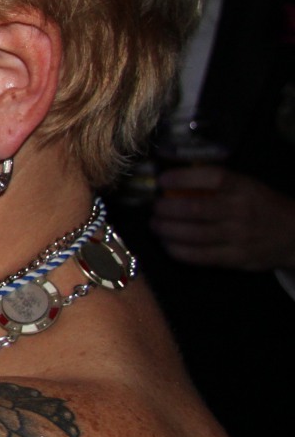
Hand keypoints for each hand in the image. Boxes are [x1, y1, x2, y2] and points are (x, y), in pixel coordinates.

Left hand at [151, 166, 294, 269]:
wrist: (294, 235)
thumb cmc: (261, 205)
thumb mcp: (246, 186)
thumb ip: (215, 184)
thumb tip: (172, 180)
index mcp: (243, 187)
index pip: (211, 178)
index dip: (182, 178)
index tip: (162, 180)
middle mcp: (241, 211)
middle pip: (195, 209)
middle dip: (166, 209)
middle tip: (154, 207)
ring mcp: (238, 236)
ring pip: (193, 234)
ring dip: (166, 230)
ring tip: (155, 225)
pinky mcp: (235, 258)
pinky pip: (199, 256)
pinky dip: (177, 250)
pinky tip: (167, 243)